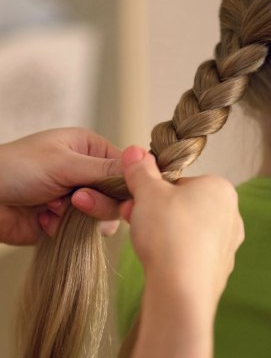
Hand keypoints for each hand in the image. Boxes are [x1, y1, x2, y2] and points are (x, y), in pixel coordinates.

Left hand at [0, 128, 122, 244]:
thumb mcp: (64, 163)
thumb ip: (104, 169)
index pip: (124, 168)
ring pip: (103, 216)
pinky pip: (84, 230)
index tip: (121, 197)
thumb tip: (142, 163)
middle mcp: (88, 173)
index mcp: (90, 150)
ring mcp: (78, 198)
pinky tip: (46, 220)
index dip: (127, 183)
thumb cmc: (17, 168)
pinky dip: (66, 228)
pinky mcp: (67, 220)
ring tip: (55, 209)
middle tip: (76, 200)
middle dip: (98, 202)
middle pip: (116, 195)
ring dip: (81, 217)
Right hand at [120, 146, 244, 308]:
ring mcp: (229, 244)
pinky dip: (177, 253)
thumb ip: (141, 170)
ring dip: (165, 231)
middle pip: (185, 206)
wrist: (182, 289)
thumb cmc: (169, 231)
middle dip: (157, 211)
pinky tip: (162, 261)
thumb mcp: (148, 192)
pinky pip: (194, 253)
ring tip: (145, 241)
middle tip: (135, 219)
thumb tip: (135, 151)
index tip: (138, 200)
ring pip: (189, 229)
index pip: (182, 182)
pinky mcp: (221, 269)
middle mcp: (231, 214)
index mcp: (220, 189)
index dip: (155, 191)